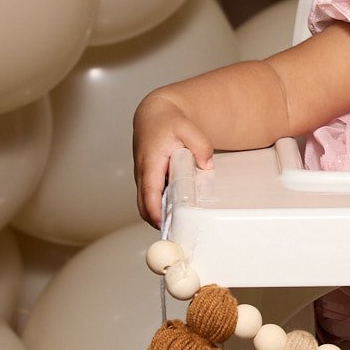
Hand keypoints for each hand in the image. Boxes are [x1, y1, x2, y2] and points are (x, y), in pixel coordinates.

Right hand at [132, 92, 213, 228]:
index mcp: (151, 163)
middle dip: (156, 221)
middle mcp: (143, 173)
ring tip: (178, 228)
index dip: (155, 211)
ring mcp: (142, 178)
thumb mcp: (188, 128)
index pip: (149, 192)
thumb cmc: (168, 121)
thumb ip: (200, 145)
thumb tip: (207, 165)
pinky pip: (149, 199)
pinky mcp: (146, 180)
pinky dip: (157, 209)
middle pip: (143, 206)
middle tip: (176, 234)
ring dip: (157, 217)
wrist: (154, 115)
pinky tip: (175, 214)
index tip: (165, 225)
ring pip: (144, 205)